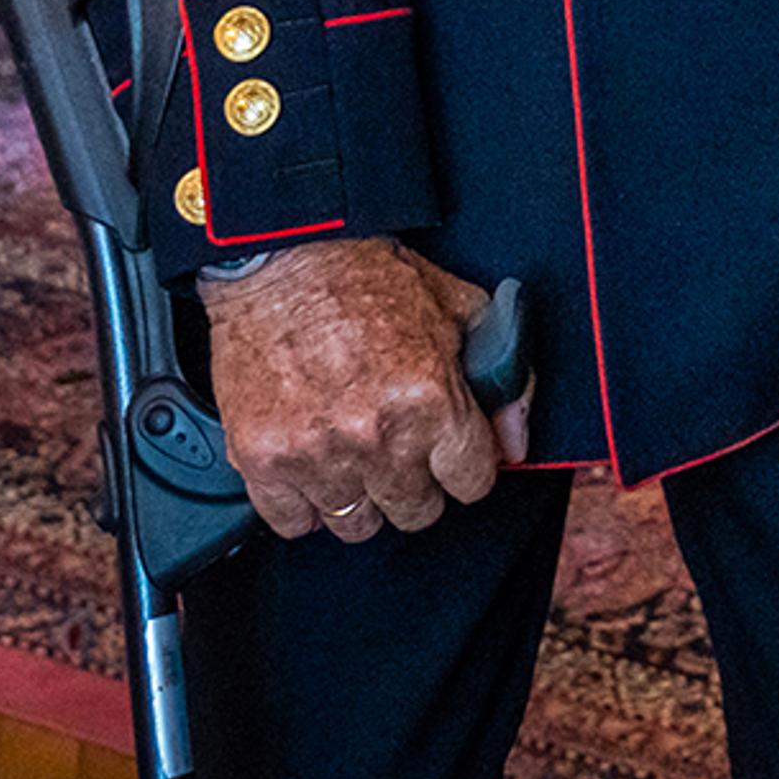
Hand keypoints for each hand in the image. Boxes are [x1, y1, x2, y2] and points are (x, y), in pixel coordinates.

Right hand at [201, 237, 532, 543]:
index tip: (452, 455)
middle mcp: (377, 436)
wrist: (283, 254)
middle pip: (416, 512)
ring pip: (356, 524)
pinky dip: (303, 503)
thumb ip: (502, 377)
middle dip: (417, 483)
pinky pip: (293, 522)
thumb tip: (516, 439)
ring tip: (354, 454)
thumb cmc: (368, 276)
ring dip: (361, 495)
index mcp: (431, 400)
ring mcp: (316, 453)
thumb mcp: (459, 308)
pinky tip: (312, 465)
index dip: (466, 466)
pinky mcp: (262, 459)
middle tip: (401, 448)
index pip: (472, 482)